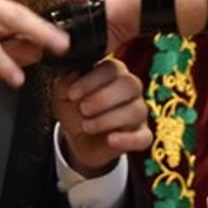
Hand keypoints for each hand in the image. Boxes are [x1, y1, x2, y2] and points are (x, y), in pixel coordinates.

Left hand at [54, 58, 152, 176]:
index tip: (72, 94)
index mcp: (113, 73)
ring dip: (109, 119)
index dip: (92, 80)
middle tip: (83, 109)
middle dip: (104, 98)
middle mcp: (130, 89)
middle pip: (130, 84)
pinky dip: (127, 139)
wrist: (78, 139)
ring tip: (86, 126)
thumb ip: (66, 82)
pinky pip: (144, 137)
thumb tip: (74, 75)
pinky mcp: (141, 136)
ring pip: (137, 110)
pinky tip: (110, 139)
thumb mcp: (63, 96)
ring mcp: (138, 112)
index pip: (112, 68)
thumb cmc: (74, 109)